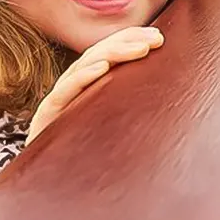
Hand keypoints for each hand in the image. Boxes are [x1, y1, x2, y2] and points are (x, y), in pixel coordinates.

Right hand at [25, 26, 163, 145]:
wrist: (51, 182)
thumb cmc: (86, 155)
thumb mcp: (113, 127)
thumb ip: (130, 109)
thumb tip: (172, 100)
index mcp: (87, 86)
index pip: (108, 53)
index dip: (131, 40)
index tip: (159, 38)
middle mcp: (72, 87)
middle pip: (99, 53)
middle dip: (129, 42)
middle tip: (157, 40)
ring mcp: (59, 98)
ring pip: (85, 65)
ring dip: (114, 53)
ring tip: (140, 49)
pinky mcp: (48, 113)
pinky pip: (65, 91)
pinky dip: (84, 77)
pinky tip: (103, 68)